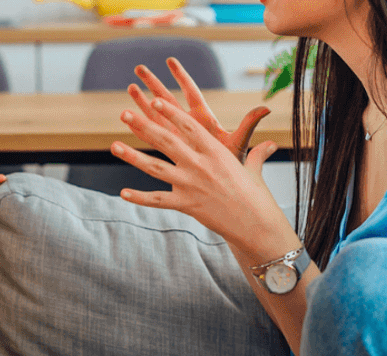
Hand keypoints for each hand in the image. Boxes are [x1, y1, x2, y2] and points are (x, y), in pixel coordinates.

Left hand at [112, 96, 292, 258]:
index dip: (169, 112)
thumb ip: (257, 153)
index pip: (188, 126)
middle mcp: (200, 164)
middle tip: (124, 113)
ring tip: (114, 146)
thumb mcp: (253, 170)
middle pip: (166, 141)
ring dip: (133, 156)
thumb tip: (271, 144)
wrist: (256, 224)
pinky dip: (140, 198)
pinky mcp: (186, 205)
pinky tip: (123, 193)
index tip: (153, 100)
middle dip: (143, 125)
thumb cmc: (256, 195)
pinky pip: (158, 200)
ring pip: (155, 167)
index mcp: (215, 151)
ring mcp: (191, 185)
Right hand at [130, 58, 270, 162]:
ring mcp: (177, 139)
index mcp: (204, 121)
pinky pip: (152, 140)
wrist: (225, 190)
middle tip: (139, 69)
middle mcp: (188, 127)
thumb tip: (266, 108)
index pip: (191, 94)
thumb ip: (248, 125)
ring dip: (141, 104)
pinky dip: (139, 132)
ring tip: (129, 89)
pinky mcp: (170, 154)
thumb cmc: (233, 167)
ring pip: (156, 118)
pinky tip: (126, 124)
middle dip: (154, 84)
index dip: (181, 77)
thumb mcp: (239, 144)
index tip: (170, 61)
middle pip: (168, 101)